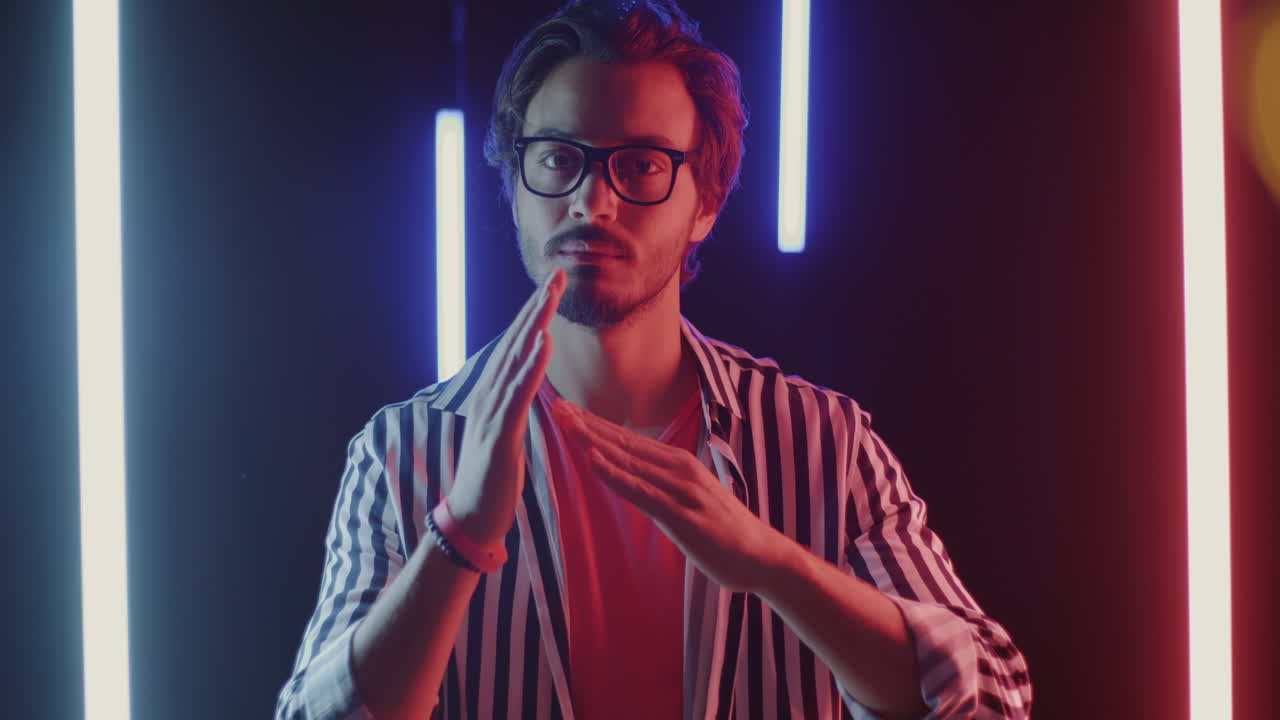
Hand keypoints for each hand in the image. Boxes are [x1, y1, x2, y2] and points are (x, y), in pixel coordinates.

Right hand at [446, 269, 565, 545]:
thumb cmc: (491, 478)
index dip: (532, 316)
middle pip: (514, 343)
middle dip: (535, 308)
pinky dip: (529, 366)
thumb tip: (522, 381)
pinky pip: (517, 394)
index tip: (552, 287)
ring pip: (515, 360)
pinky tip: (541, 342)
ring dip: (533, 325)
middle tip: (557, 276)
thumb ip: (512, 404)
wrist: (470, 518)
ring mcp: (492, 413)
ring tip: (551, 295)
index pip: (515, 348)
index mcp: (493, 396)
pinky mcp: (500, 434)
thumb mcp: (506, 433)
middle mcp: (489, 396)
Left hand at [551, 399, 785, 592]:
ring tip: (566, 424)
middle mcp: (678, 469)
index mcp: (677, 463)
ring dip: (594, 442)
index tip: (565, 408)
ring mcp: (681, 490)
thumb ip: (662, 485)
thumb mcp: (689, 498)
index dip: (594, 424)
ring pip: (629, 462)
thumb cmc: (724, 530)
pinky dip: (615, 475)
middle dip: (587, 425)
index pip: (628, 440)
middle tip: (554, 405)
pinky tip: (593, 462)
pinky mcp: (682, 515)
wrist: (762, 556)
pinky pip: (642, 493)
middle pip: (623, 443)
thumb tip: (636, 478)